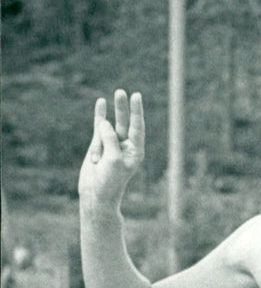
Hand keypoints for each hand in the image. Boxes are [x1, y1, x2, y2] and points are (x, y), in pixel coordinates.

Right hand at [78, 89, 144, 207]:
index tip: (136, 96)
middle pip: (126, 122)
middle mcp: (125, 147)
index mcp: (135, 152)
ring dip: (113, 111)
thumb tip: (104, 122)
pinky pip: (99, 126)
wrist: (95, 195)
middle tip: (122, 92)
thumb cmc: (109, 181)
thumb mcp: (113, 159)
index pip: (137, 128)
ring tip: (116, 93)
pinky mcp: (98, 145)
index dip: (137, 112)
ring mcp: (111, 145)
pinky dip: (100, 114)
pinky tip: (101, 103)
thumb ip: (110, 138)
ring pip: (111, 124)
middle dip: (124, 108)